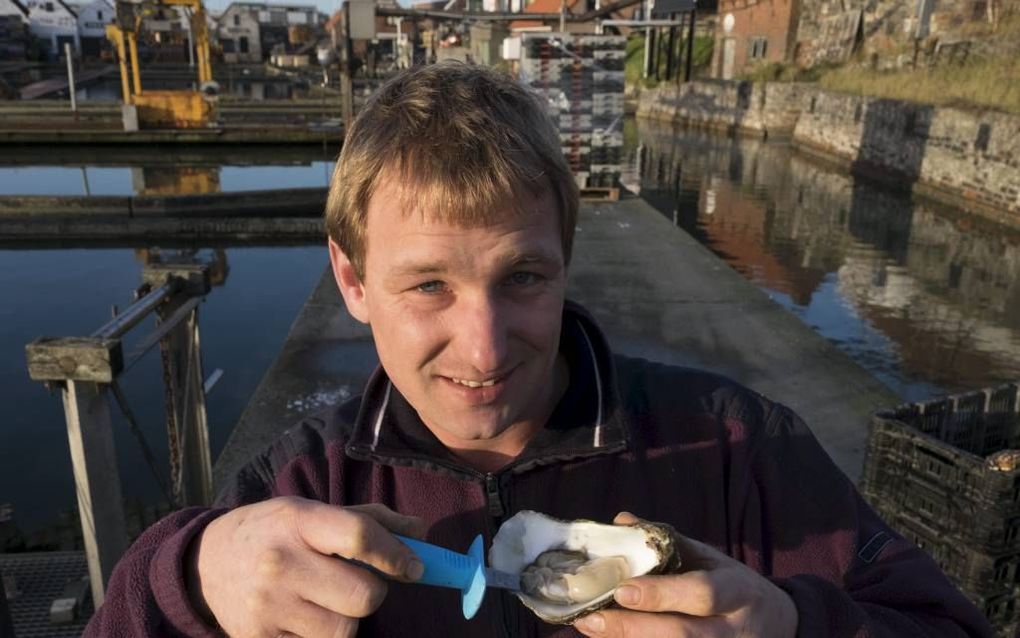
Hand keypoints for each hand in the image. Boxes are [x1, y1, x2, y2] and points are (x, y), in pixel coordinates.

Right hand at [186, 498, 426, 636]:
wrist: (205, 564)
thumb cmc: (272, 532)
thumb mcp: (311, 512)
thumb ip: (369, 519)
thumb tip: (421, 531)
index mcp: (298, 521)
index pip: (360, 536)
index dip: (396, 555)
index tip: (414, 567)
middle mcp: (280, 563)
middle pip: (363, 596)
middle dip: (373, 593)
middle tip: (359, 584)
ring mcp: (267, 607)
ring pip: (344, 631)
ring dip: (346, 620)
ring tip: (325, 601)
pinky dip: (320, 635)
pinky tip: (304, 616)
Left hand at [573, 513, 797, 637]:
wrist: (779, 627)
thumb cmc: (733, 588)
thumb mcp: (711, 559)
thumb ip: (667, 543)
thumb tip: (621, 521)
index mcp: (736, 591)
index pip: (700, 593)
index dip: (661, 594)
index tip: (622, 589)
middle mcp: (732, 630)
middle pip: (683, 634)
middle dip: (635, 628)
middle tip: (592, 619)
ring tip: (591, 629)